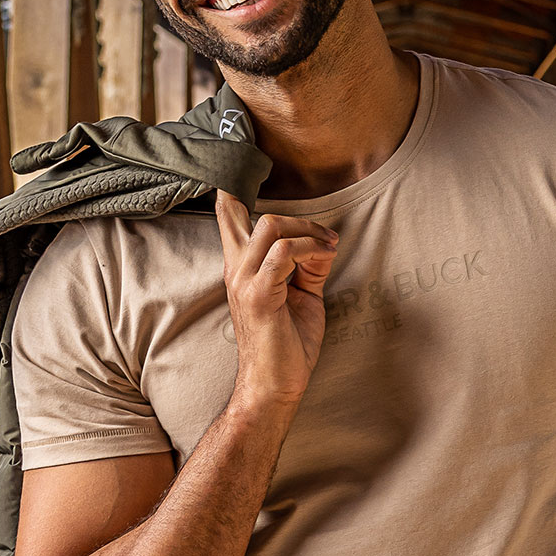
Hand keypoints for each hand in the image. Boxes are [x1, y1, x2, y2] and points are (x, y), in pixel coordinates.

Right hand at [216, 192, 338, 414]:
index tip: (244, 168)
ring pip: (272, 227)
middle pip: (254, 215)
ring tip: (328, 251)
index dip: (232, 191)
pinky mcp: (260, 295)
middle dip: (299, 219)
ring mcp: (244, 282)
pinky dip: (311, 249)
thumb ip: (307, 265)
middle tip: (326, 241)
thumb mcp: (301, 295)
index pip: (227, 217)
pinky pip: (286, 251)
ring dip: (309, 233)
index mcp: (240, 268)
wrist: (274, 387)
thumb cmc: (285, 345)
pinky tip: (324, 261)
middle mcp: (236, 271)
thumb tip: (321, 244)